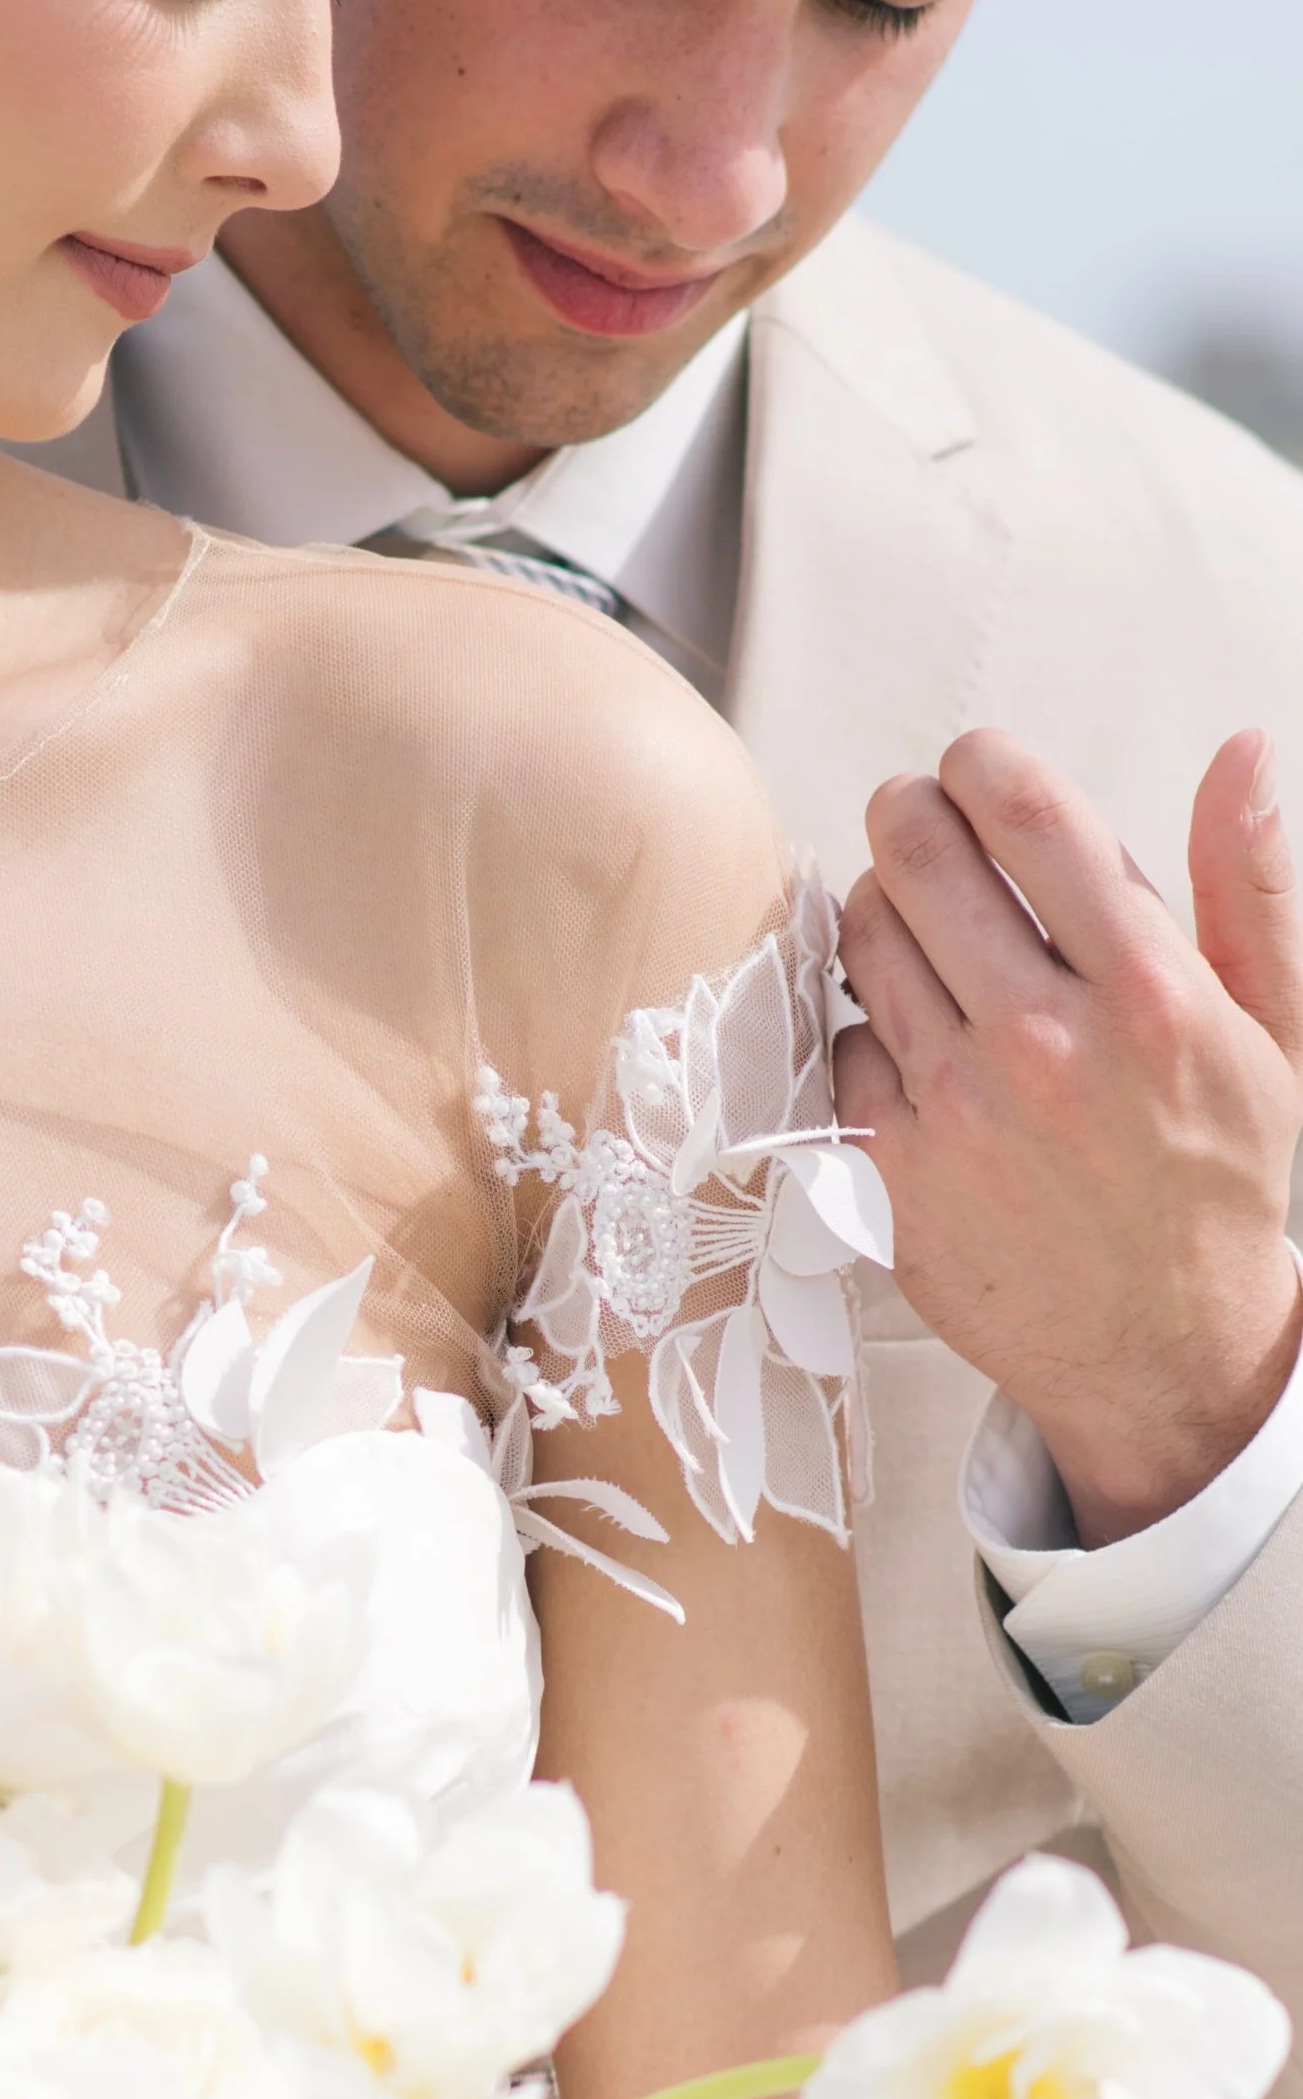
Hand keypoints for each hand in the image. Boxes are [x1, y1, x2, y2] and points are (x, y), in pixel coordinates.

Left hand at [836, 727, 1302, 1545]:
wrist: (1161, 1346)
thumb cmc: (1218, 1179)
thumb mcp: (1270, 1029)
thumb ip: (1247, 886)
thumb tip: (1242, 752)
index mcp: (1147, 990)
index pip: (1025, 812)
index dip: (980, 762)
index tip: (974, 767)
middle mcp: (1042, 1043)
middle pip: (916, 855)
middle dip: (910, 814)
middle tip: (919, 822)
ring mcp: (954, 1110)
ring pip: (862, 939)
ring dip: (879, 912)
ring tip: (918, 931)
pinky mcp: (887, 1172)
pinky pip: (838, 1046)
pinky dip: (866, 1031)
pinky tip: (912, 1047)